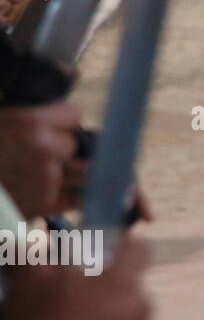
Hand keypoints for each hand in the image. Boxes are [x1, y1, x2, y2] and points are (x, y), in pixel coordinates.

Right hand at [0, 102, 81, 217]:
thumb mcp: (2, 122)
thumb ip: (33, 119)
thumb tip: (65, 120)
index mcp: (31, 123)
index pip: (73, 114)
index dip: (61, 121)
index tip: (49, 125)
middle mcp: (46, 150)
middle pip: (75, 143)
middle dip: (61, 147)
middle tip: (36, 153)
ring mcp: (48, 180)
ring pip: (78, 169)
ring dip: (66, 171)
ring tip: (37, 173)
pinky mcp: (46, 205)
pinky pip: (74, 196)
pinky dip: (65, 194)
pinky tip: (44, 190)